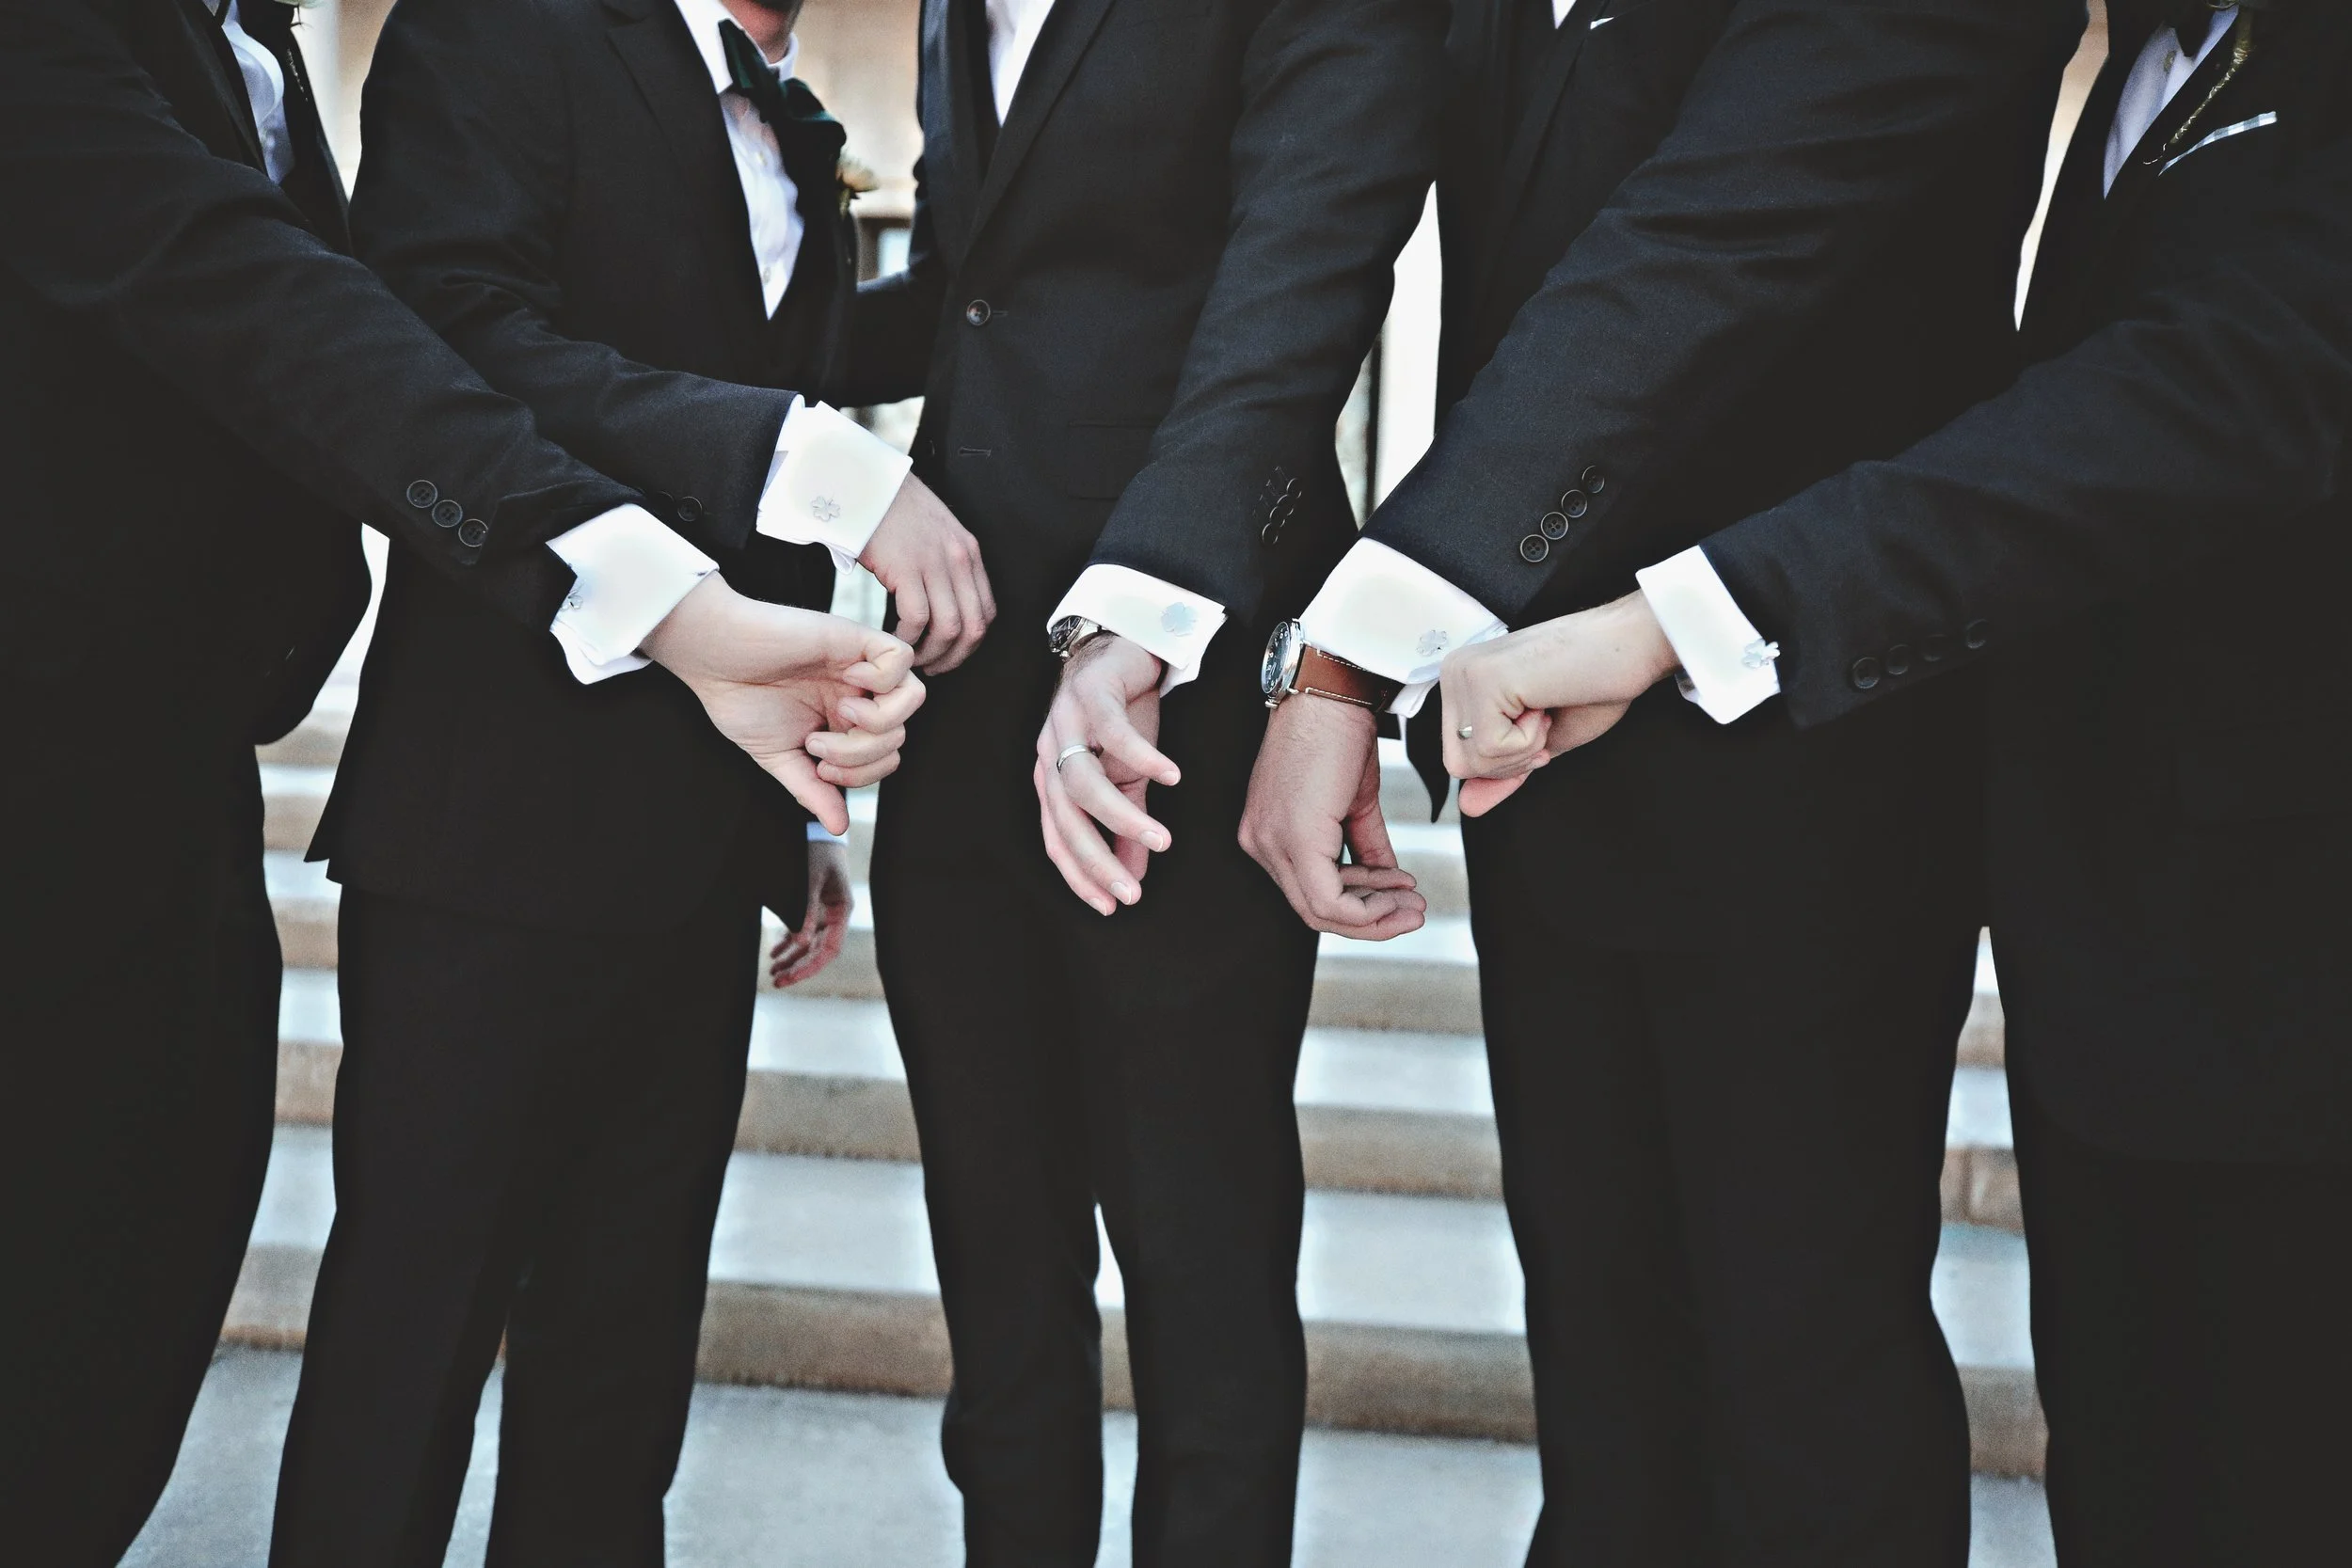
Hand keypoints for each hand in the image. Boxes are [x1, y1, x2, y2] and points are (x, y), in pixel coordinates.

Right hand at [641, 576, 925, 834]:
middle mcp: (859, 695)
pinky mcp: (856, 637)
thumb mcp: (780, 757)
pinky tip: (847, 678)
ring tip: (839, 715)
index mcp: (843, 722)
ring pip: (914, 698)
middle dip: (861, 754)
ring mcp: (861, 666)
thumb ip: (812, 790)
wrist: (713, 657)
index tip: (819, 768)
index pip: (887, 757)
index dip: (862, 774)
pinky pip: (902, 658)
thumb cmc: (739, 699)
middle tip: (817, 743)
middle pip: (900, 735)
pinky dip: (882, 677)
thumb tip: (839, 829)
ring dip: (878, 721)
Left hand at [769, 838, 852, 985]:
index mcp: (841, 910)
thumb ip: (806, 909)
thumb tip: (800, 942)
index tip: (792, 976)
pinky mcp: (810, 908)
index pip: (829, 949)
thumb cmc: (818, 852)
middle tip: (777, 981)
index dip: (811, 966)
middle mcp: (833, 916)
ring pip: (807, 944)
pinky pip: (800, 932)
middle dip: (797, 967)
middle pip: (817, 951)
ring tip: (773, 972)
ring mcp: (822, 913)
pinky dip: (787, 943)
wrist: (816, 830)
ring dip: (791, 959)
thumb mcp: (810, 879)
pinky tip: (774, 955)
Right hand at [862, 473, 995, 674]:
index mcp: (967, 553)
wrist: (863, 482)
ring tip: (911, 658)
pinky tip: (894, 639)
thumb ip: (942, 564)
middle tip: (932, 668)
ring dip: (930, 653)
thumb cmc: (890, 509)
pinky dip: (907, 638)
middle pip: (973, 626)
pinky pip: (917, 619)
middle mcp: (958, 559)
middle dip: (954, 657)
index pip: (986, 611)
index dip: (970, 643)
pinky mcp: (907, 568)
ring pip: (949, 628)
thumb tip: (938, 602)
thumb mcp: (933, 533)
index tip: (951, 654)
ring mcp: (935, 563)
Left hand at [1033, 634, 1178, 914]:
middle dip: (1097, 860)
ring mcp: (1065, 722)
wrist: (1126, 650)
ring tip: (1162, 840)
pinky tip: (1172, 778)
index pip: (1058, 839)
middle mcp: (1049, 753)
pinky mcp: (1091, 694)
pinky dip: (1142, 757)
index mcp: (1052, 780)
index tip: (1111, 906)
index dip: (1080, 875)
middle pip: (1066, 817)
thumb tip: (1135, 875)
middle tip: (1131, 893)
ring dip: (1122, 817)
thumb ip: (1128, 826)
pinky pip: (1113, 732)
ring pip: (1083, 782)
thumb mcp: (1127, 780)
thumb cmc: (1122, 718)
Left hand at [1238, 694, 1425, 940]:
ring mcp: (1271, 844)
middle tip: (1413, 911)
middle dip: (1370, 918)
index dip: (1359, 907)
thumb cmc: (1337, 735)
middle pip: (1313, 910)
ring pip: (1320, 912)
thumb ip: (1366, 848)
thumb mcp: (1354, 804)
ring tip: (1413, 902)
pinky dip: (1368, 905)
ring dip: (1375, 915)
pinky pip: (1328, 899)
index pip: (1308, 893)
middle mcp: (1260, 844)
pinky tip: (1401, 887)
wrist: (1334, 695)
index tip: (1399, 899)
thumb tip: (1387, 882)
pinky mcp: (1295, 840)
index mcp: (1266, 835)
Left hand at [1439, 589, 1676, 815]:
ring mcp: (1465, 673)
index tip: (1540, 724)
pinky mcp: (1483, 678)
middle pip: (1457, 764)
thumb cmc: (1596, 685)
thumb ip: (1501, 772)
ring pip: (1470, 761)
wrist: (1633, 646)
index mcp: (1463, 681)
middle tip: (1544, 718)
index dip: (1506, 762)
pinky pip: (1492, 748)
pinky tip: (1546, 701)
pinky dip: (1530, 738)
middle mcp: (1455, 671)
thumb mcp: (1540, 743)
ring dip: (1523, 748)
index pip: (1459, 757)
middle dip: (1510, 761)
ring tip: (1545, 706)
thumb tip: (1467, 807)